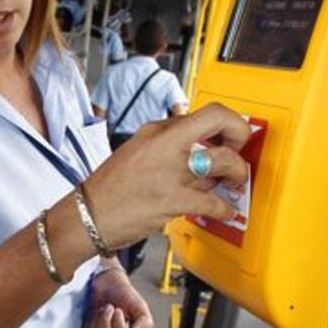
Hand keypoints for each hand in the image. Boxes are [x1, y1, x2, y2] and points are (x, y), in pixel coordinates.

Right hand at [84, 103, 250, 247]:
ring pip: (222, 163)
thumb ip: (169, 146)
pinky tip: (224, 212)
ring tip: (232, 185)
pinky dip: (224, 209)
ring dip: (236, 176)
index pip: (206, 111)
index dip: (230, 122)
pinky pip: (212, 202)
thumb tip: (203, 149)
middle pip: (219, 122)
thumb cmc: (110, 189)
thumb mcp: (138, 151)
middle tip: (240, 153)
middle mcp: (164, 145)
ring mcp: (168, 171)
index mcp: (156, 131)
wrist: (86, 216)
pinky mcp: (170, 200)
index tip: (233, 137)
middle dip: (241, 135)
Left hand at [85, 266, 152, 327]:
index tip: (119, 310)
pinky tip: (99, 310)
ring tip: (106, 307)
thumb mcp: (140, 307)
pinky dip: (94, 320)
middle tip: (111, 307)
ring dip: (102, 321)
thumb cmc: (126, 295)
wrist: (109, 284)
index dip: (120, 327)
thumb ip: (144, 324)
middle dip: (109, 324)